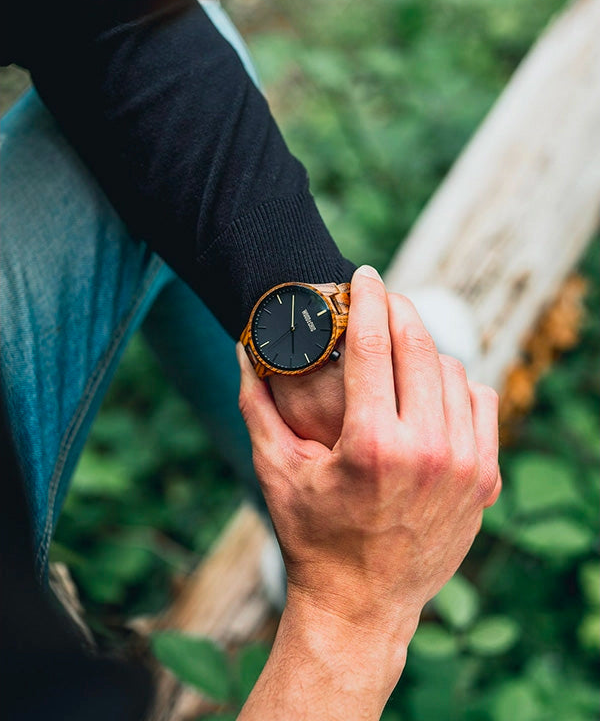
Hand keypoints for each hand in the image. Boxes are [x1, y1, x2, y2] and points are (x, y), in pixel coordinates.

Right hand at [237, 265, 500, 689]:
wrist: (364, 604)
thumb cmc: (313, 536)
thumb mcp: (276, 470)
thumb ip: (256, 404)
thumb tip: (242, 346)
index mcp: (372, 445)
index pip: (378, 346)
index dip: (369, 299)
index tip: (365, 273)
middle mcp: (427, 451)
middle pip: (421, 348)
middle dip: (400, 310)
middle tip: (382, 296)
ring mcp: (464, 466)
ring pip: (454, 371)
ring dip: (426, 347)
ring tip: (400, 342)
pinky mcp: (485, 479)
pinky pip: (480, 401)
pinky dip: (457, 383)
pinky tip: (432, 383)